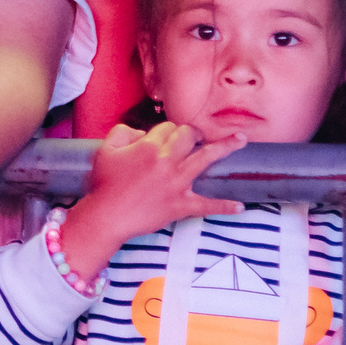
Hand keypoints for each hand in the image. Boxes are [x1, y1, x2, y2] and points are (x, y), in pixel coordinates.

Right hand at [57, 121, 245, 277]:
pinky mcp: (180, 206)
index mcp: (149, 147)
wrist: (107, 216)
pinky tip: (240, 206)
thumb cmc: (104, 184)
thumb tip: (143, 133)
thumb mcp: (105, 149)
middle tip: (196, 136)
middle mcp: (167, 162)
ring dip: (225, 148)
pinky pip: (206, 205)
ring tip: (241, 140)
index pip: (167, 128)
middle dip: (193, 133)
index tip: (163, 136)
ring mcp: (177, 184)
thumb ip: (123, 132)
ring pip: (205, 159)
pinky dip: (223, 206)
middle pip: (188, 137)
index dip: (166, 129)